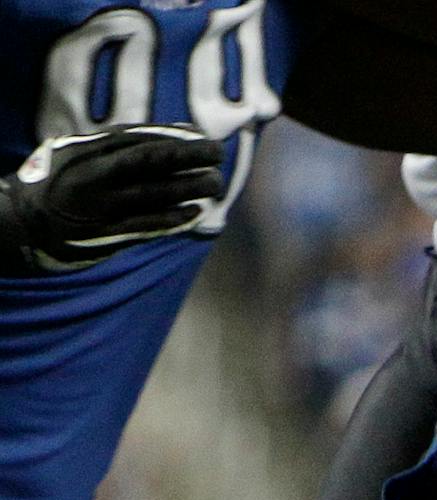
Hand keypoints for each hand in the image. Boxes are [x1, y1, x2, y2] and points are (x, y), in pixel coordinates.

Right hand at [0, 125, 224, 272]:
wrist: (23, 223)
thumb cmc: (60, 184)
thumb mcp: (77, 154)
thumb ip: (116, 145)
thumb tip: (172, 133)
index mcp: (86, 151)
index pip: (136, 138)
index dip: (172, 136)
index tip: (200, 134)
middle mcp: (93, 175)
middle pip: (148, 161)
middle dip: (186, 155)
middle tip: (218, 152)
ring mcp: (100, 206)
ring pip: (152, 194)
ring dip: (188, 188)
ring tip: (216, 182)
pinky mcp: (104, 234)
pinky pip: (144, 226)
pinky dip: (171, 219)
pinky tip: (195, 212)